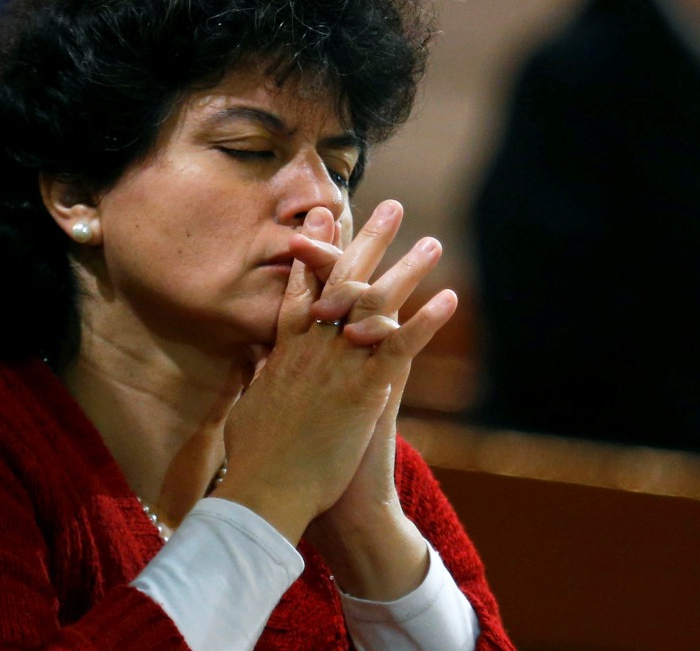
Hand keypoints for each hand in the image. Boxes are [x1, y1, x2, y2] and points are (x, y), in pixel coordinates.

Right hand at [294, 201, 457, 598]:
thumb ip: (258, 377)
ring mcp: (340, 365)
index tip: (325, 215)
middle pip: (344, 280)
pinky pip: (402, 346)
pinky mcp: (366, 390)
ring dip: (409, 269)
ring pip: (377, 304)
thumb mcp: (250, 406)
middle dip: (368, 240)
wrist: (266, 493)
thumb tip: (257, 359)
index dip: (316, 248)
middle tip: (390, 206)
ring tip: (434, 243)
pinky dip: (427, 321)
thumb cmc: (255, 459)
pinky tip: (449, 299)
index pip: (303, 286)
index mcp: (284, 350)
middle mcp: (313, 347)